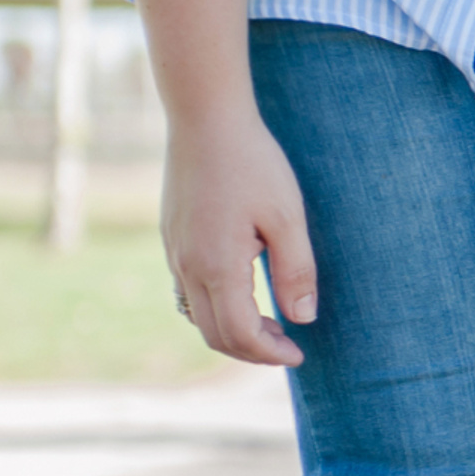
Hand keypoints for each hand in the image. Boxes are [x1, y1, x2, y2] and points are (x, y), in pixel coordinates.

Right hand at [163, 102, 315, 366]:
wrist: (205, 120)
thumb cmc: (253, 164)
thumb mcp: (287, 218)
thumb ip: (295, 271)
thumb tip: (303, 319)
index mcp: (217, 266)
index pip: (239, 333)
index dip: (270, 353)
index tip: (300, 354)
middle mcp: (187, 266)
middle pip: (214, 333)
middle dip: (252, 350)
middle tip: (289, 346)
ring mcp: (174, 253)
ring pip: (197, 316)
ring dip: (233, 331)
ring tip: (271, 325)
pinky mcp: (171, 240)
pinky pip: (188, 292)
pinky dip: (216, 308)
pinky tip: (245, 295)